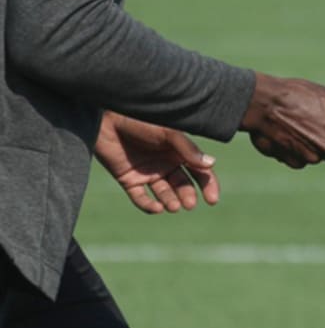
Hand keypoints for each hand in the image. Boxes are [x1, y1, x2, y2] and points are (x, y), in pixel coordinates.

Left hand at [93, 111, 219, 213]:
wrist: (108, 119)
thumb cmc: (141, 120)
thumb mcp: (168, 133)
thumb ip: (188, 149)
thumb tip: (211, 164)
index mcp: (179, 151)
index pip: (199, 170)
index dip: (208, 185)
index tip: (212, 200)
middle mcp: (166, 163)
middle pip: (183, 184)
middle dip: (188, 195)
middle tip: (189, 204)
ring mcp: (148, 172)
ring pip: (164, 192)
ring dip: (171, 201)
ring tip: (173, 206)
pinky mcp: (129, 179)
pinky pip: (140, 197)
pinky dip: (149, 205)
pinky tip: (157, 208)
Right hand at [240, 74, 324, 169]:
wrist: (263, 102)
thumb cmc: (300, 95)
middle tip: (323, 126)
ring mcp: (310, 157)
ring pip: (319, 158)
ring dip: (315, 147)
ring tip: (303, 125)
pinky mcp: (292, 162)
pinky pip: (301, 160)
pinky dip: (298, 151)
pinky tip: (290, 133)